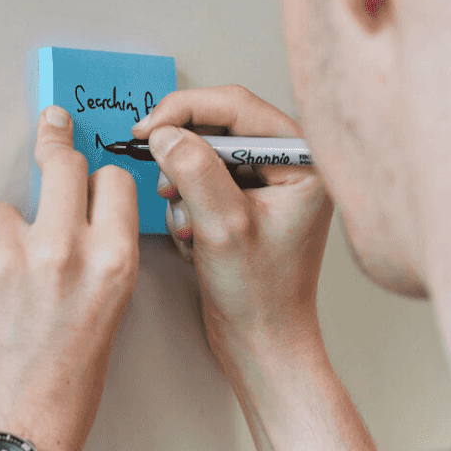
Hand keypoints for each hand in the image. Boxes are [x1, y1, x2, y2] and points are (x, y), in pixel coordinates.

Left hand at [0, 106, 141, 450]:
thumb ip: (94, 262)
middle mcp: (63, 252)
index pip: (110, 181)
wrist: (10, 443)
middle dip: (53, 150)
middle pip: (59, 165)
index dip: (95, 180)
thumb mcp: (105, 318)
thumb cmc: (61, 395)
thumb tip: (71, 218)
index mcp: (112, 265)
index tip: (85, 167)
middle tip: (49, 133)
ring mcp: (5, 259)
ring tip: (0, 290)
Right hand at [138, 87, 381, 450]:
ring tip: (188, 226)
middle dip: (184, 156)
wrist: (261, 343)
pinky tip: (195, 238)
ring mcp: (268, 184)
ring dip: (184, 186)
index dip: (185, 111)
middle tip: (160, 177)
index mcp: (302, 162)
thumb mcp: (222, 226)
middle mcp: (290, 165)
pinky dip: (189, 206)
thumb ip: (193, 170)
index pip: (237, 106)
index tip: (148, 130)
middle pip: (220, 126)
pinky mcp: (248, 202)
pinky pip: (204, 181)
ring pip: (206, 154)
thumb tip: (165, 133)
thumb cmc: (259, 296)